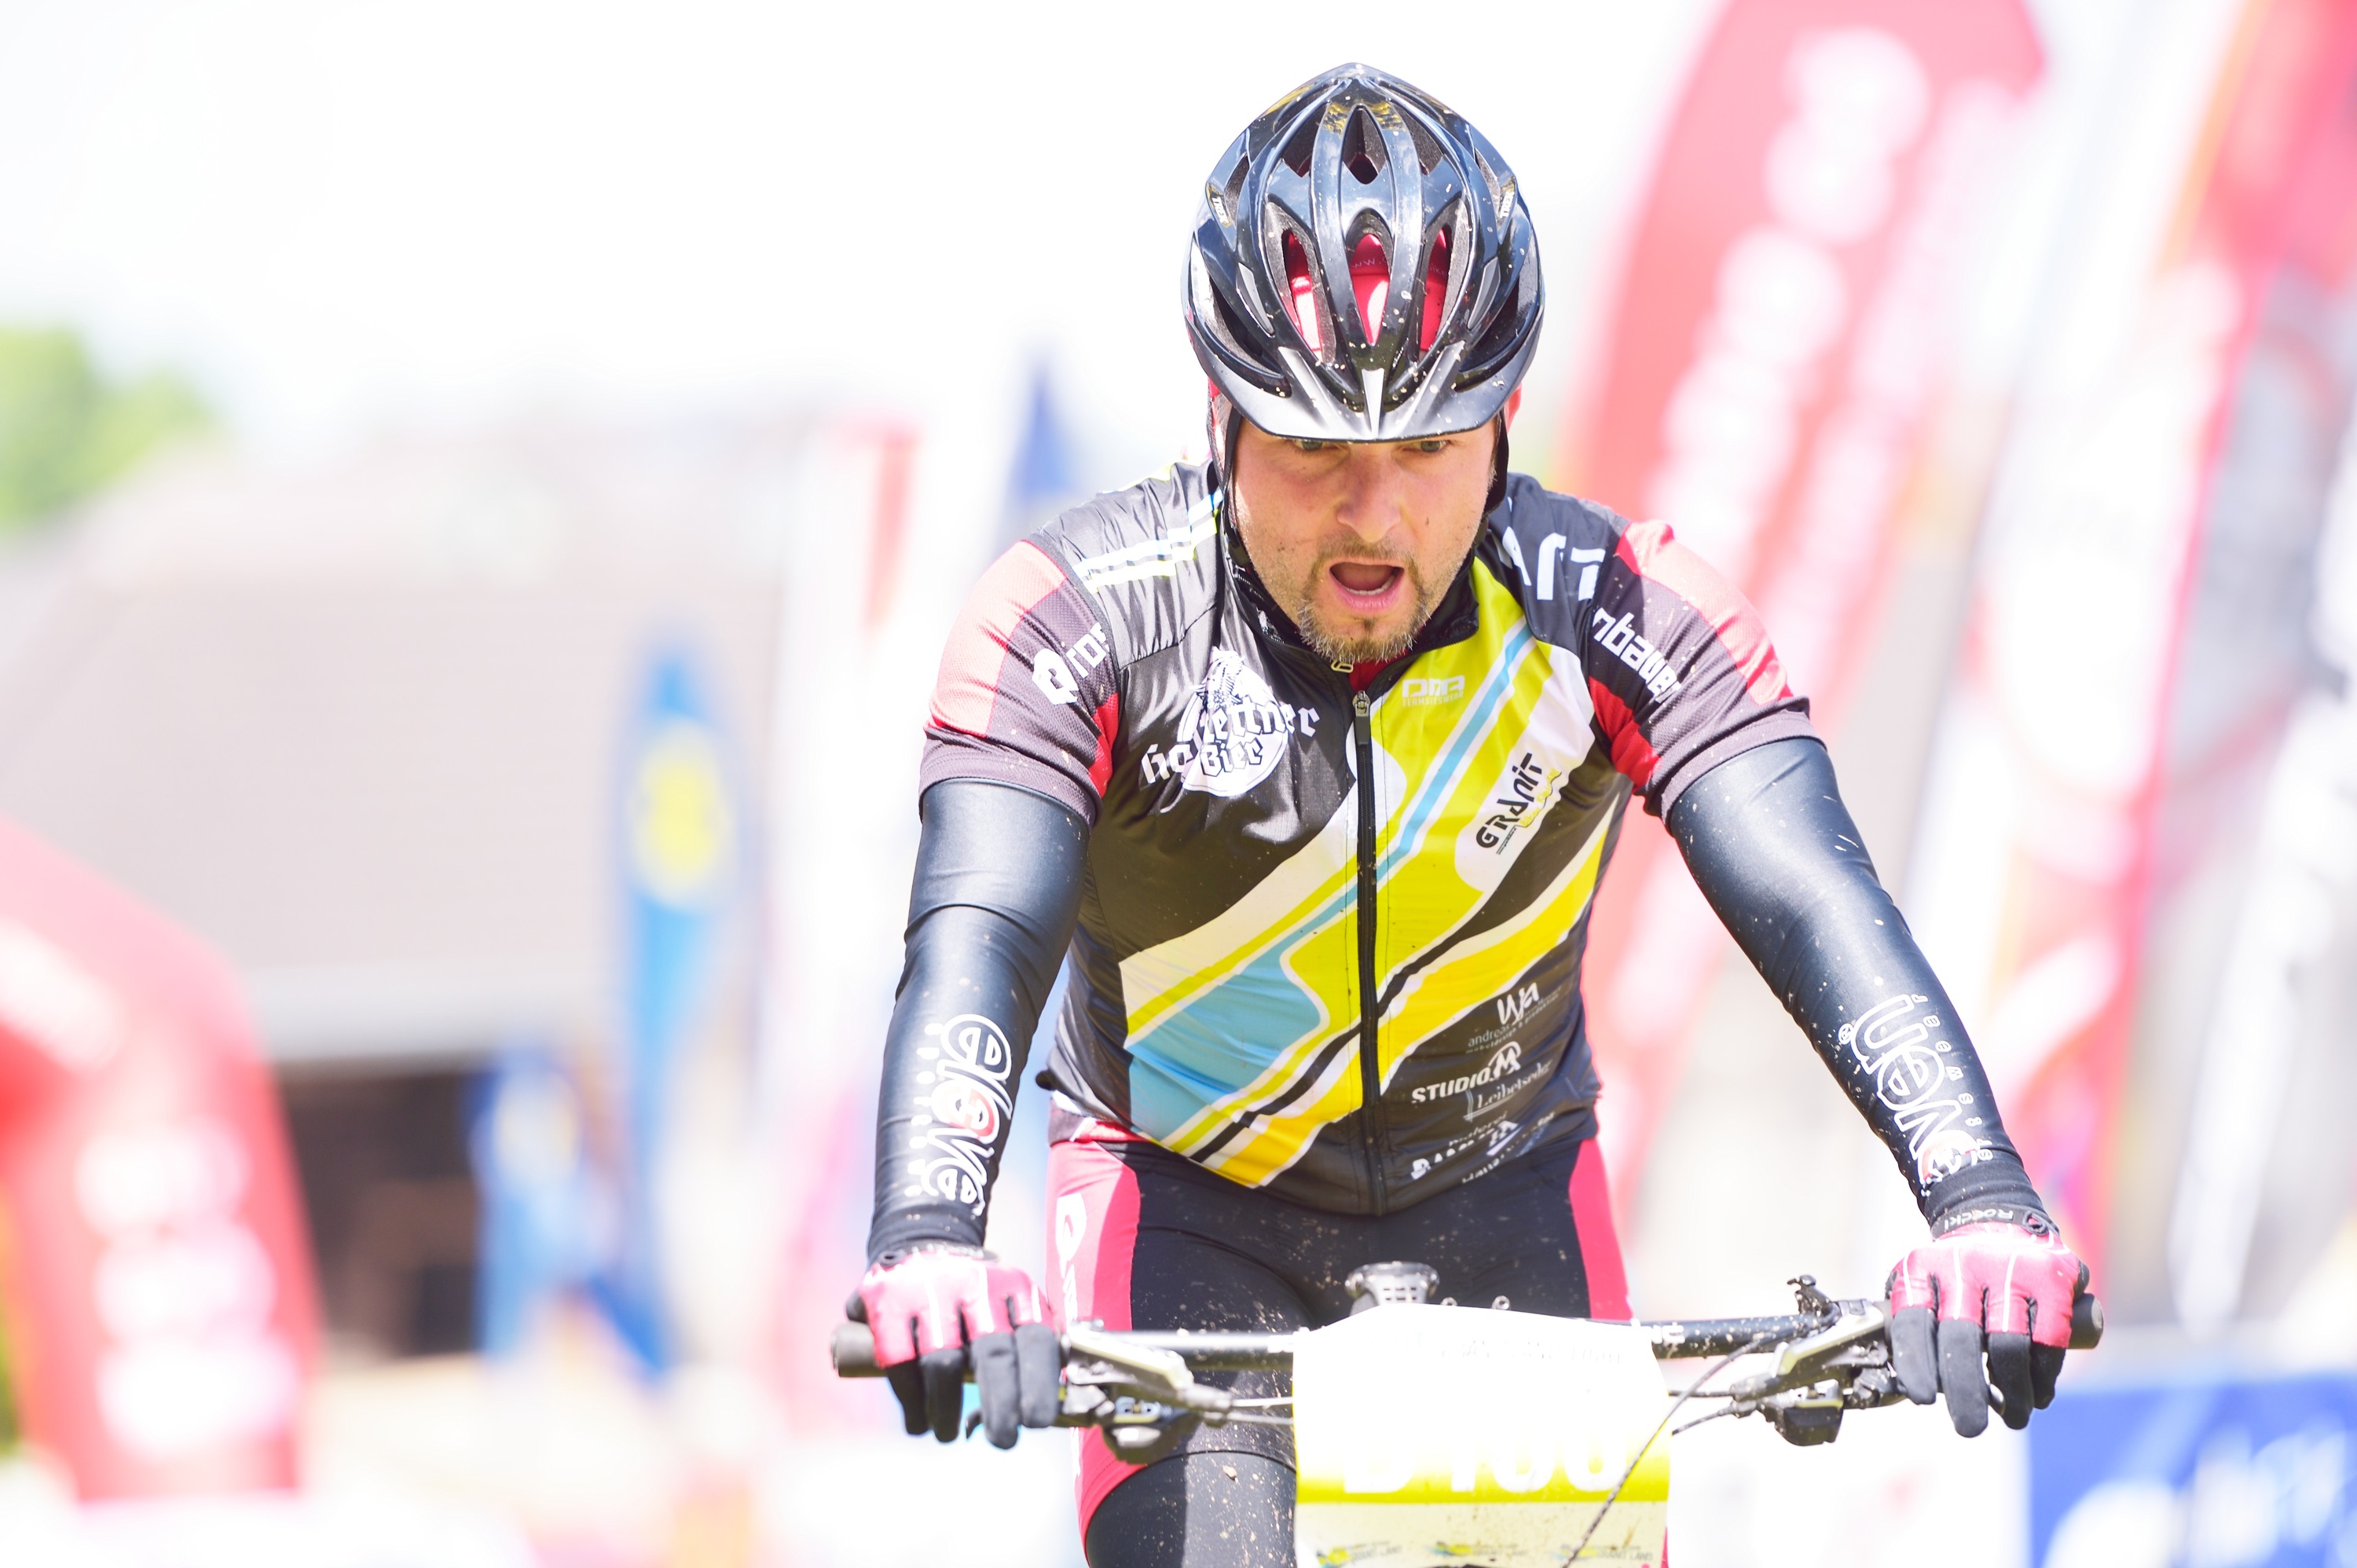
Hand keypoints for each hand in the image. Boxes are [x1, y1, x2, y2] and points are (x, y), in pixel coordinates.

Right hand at [851, 1245, 1059, 1446]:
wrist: (917, 1240)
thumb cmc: (972, 1293)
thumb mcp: (1008, 1301)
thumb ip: (1029, 1338)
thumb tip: (1058, 1393)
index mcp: (1013, 1287)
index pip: (1036, 1338)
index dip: (1039, 1383)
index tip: (1037, 1420)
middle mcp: (974, 1283)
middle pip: (993, 1354)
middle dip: (1002, 1404)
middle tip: (1004, 1440)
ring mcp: (929, 1290)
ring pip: (943, 1364)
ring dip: (947, 1410)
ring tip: (947, 1433)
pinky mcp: (888, 1302)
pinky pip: (902, 1364)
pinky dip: (911, 1401)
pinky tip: (918, 1420)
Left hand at [1887, 1216, 2086, 1435]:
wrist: (2000, 1222)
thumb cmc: (1955, 1276)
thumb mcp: (1925, 1286)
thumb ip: (1921, 1329)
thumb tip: (1921, 1393)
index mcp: (1921, 1269)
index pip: (1913, 1320)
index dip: (1916, 1362)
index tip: (1922, 1398)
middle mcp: (1963, 1265)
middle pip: (1961, 1339)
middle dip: (1965, 1392)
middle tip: (1968, 1428)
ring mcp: (2010, 1269)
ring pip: (2010, 1345)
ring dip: (2013, 1393)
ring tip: (2012, 1417)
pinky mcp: (2051, 1278)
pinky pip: (2048, 1340)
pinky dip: (2043, 1377)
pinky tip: (2037, 1395)